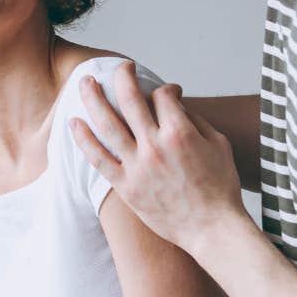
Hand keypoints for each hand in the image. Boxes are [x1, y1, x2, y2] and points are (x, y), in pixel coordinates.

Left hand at [69, 63, 249, 254]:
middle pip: (129, 99)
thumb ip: (195, 121)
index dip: (165, 89)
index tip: (168, 93)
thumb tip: (175, 104)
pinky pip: (98, 159)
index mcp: (180, 132)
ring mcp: (137, 167)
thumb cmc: (221, 187)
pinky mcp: (126, 187)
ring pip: (107, 124)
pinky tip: (74, 123)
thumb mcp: (219, 145)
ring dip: (93, 99)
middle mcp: (155, 146)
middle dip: (122, 76)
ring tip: (84, 82)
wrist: (212, 229)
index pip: (161, 96)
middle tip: (118, 67)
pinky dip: (84, 139)